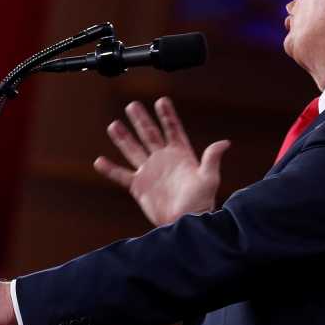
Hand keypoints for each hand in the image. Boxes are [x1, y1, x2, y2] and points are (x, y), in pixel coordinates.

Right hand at [94, 97, 229, 227]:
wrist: (185, 224)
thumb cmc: (201, 203)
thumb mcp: (209, 179)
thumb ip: (211, 159)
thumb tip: (225, 143)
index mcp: (180, 155)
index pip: (172, 130)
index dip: (167, 115)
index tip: (161, 101)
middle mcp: (163, 160)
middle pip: (150, 135)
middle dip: (141, 120)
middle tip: (132, 105)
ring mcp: (149, 172)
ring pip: (133, 150)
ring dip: (123, 138)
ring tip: (114, 125)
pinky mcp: (138, 186)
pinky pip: (121, 175)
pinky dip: (110, 169)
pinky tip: (99, 161)